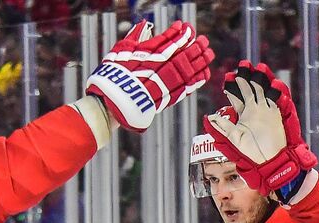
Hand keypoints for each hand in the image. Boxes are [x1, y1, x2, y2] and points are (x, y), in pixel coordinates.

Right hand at [86, 19, 213, 132]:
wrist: (111, 103)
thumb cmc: (112, 75)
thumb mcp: (120, 50)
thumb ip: (135, 35)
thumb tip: (145, 24)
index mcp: (148, 54)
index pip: (168, 40)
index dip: (179, 33)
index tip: (185, 27)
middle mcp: (158, 67)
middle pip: (182, 54)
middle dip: (194, 46)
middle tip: (203, 41)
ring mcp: (164, 83)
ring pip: (186, 70)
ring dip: (199, 61)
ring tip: (208, 54)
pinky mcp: (165, 99)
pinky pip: (185, 88)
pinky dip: (196, 81)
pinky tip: (204, 74)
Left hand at [204, 61, 316, 199]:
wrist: (270, 160)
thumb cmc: (251, 152)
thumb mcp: (233, 139)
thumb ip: (221, 127)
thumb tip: (208, 116)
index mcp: (243, 114)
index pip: (236, 96)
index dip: (232, 87)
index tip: (228, 78)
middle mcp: (254, 109)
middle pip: (249, 89)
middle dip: (245, 78)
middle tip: (241, 67)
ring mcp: (266, 109)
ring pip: (262, 90)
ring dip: (259, 79)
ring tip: (255, 68)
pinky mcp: (276, 112)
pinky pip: (275, 98)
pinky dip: (274, 90)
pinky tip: (270, 82)